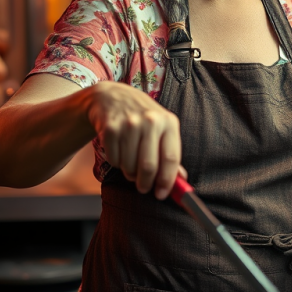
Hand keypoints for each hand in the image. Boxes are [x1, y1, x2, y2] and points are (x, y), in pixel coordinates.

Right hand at [86, 82, 184, 199]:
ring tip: (130, 161)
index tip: (162, 194)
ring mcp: (129, 124)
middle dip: (146, 183)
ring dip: (130, 172)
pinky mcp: (110, 128)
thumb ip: (170, 153)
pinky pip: (114, 160)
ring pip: (130, 166)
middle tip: (144, 188)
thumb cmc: (142, 116)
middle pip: (149, 166)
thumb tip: (181, 181)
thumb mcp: (161, 127)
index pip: (171, 158)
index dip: (167, 181)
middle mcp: (150, 121)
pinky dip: (116, 163)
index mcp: (168, 122)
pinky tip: (119, 150)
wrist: (112, 97)